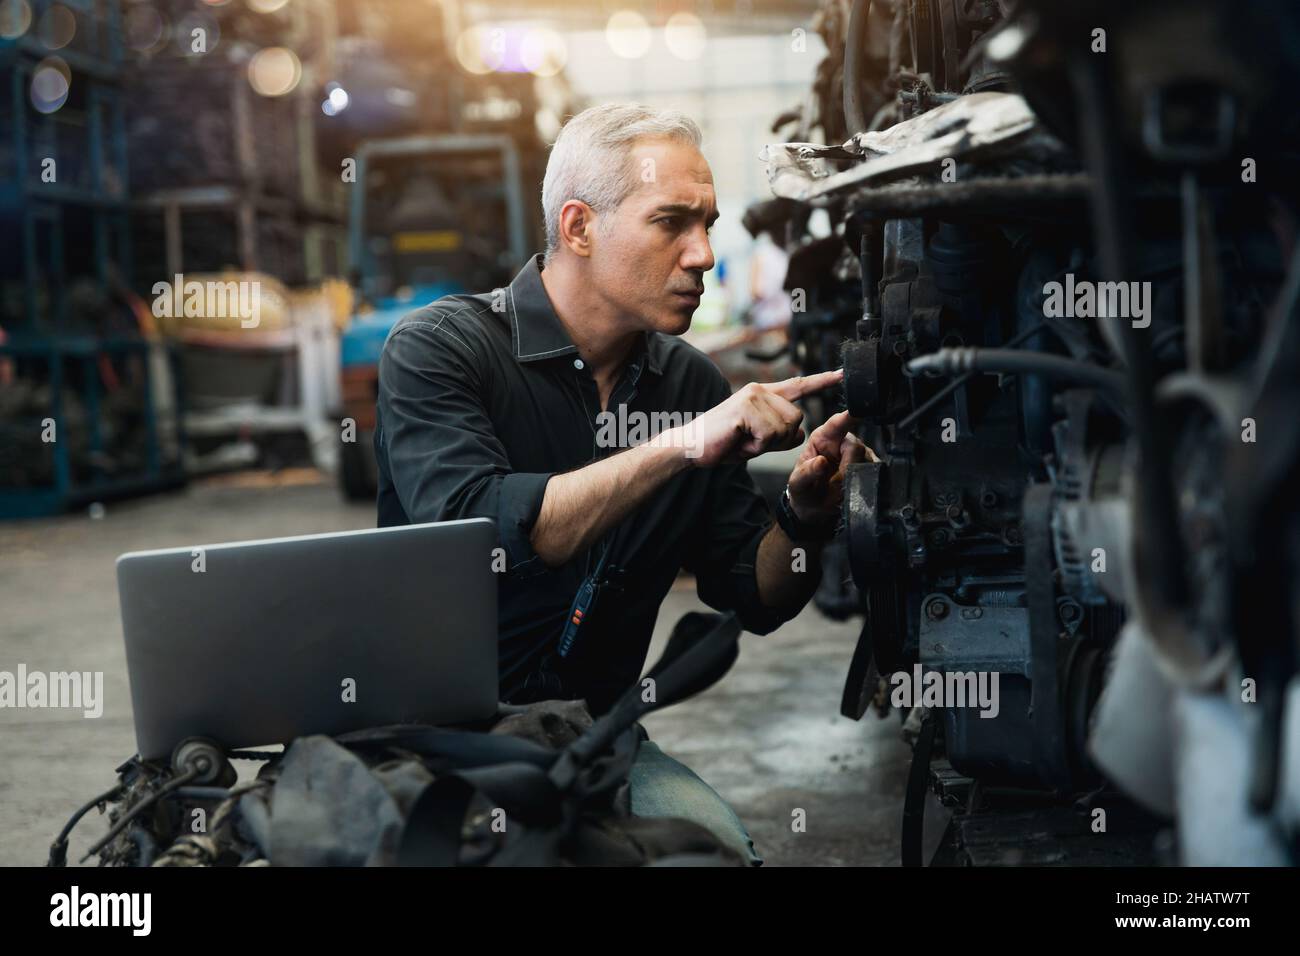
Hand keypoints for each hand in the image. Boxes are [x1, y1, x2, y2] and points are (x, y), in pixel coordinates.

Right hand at [674, 369, 844, 468]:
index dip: (822, 381)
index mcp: (763, 394)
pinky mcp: (745, 409)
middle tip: (750, 440)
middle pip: (796, 419)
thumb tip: (800, 432)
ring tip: (742, 439)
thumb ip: (780, 435)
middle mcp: (759, 390)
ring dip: (765, 444)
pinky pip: (768, 435)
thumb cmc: (722, 443)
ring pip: (784, 429)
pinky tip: (738, 440)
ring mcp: (752, 397)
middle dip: (779, 439)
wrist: (690, 446)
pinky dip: (755, 446)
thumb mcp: (757, 441)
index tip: (842, 374)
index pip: (798, 386)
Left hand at [786, 410, 877, 524]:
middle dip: (847, 468)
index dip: (848, 416)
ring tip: (839, 487)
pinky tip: (851, 488)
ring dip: (854, 478)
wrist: (816, 509)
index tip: (857, 412)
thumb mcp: (798, 483)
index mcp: (824, 438)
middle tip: (836, 484)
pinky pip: (875, 473)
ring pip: (866, 462)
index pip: (837, 423)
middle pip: (855, 447)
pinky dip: (864, 484)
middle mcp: (844, 442)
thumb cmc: (805, 490)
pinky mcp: (871, 466)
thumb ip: (807, 472)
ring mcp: (860, 454)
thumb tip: (820, 461)